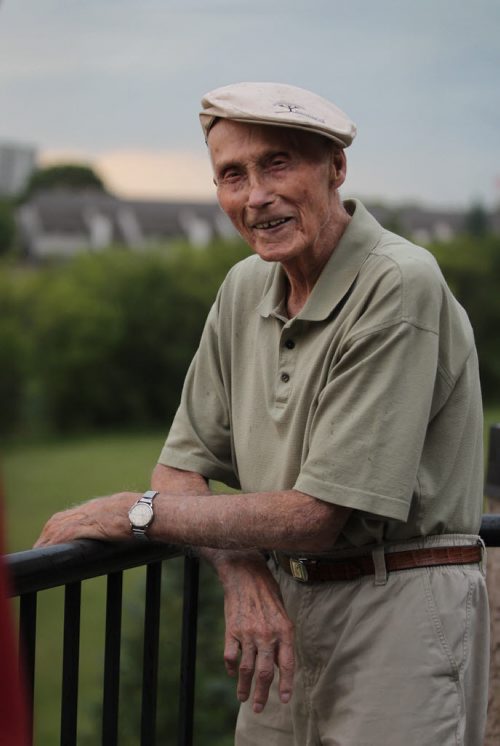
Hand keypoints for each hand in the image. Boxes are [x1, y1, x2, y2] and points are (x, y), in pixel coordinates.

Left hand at [34, 492, 136, 547]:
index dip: (57, 526)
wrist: (149, 511)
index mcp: (98, 506)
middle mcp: (90, 509)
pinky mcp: (91, 526)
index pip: (70, 514)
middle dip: (46, 534)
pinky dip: (56, 542)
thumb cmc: (145, 513)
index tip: (49, 537)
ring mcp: (90, 517)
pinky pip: (68, 533)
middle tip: (38, 548)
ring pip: (59, 526)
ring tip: (39, 552)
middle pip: (59, 519)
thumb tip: (125, 529)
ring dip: (47, 540)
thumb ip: (121, 519)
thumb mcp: (129, 513)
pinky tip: (50, 550)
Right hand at [217, 553, 293, 713]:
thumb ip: (282, 638)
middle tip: (259, 708)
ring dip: (244, 687)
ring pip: (246, 669)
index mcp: (285, 630)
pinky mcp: (232, 630)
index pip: (288, 664)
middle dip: (262, 694)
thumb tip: (280, 664)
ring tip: (243, 698)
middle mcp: (268, 634)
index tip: (285, 699)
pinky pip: (230, 656)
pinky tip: (232, 673)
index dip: (286, 684)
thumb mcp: (282, 613)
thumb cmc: (267, 593)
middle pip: (265, 672)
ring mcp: (248, 633)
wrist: (245, 574)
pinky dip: (230, 668)